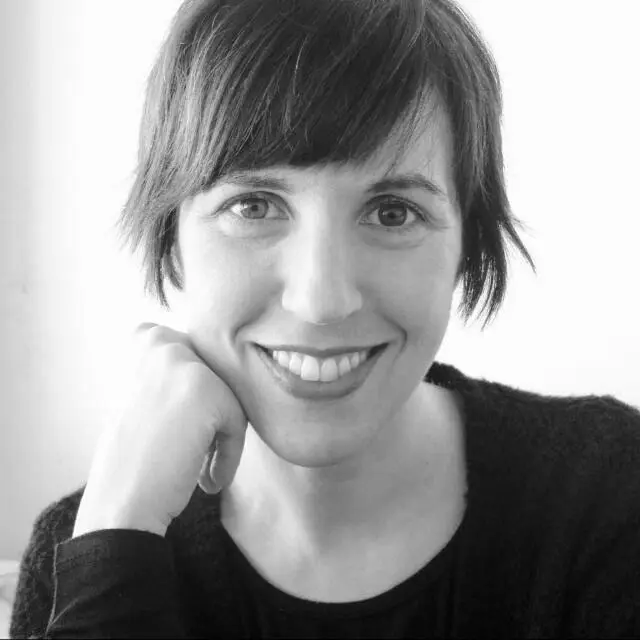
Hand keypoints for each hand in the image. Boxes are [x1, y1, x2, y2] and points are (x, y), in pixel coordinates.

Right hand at [73, 323, 247, 537]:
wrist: (121, 504)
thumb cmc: (136, 460)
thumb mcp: (148, 398)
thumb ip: (178, 377)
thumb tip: (226, 372)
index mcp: (148, 340)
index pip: (202, 350)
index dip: (201, 389)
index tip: (187, 422)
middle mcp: (165, 344)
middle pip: (222, 376)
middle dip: (216, 412)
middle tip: (192, 447)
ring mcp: (185, 364)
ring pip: (232, 398)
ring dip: (221, 435)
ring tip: (199, 466)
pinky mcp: (206, 391)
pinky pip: (237, 421)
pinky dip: (228, 455)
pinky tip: (207, 479)